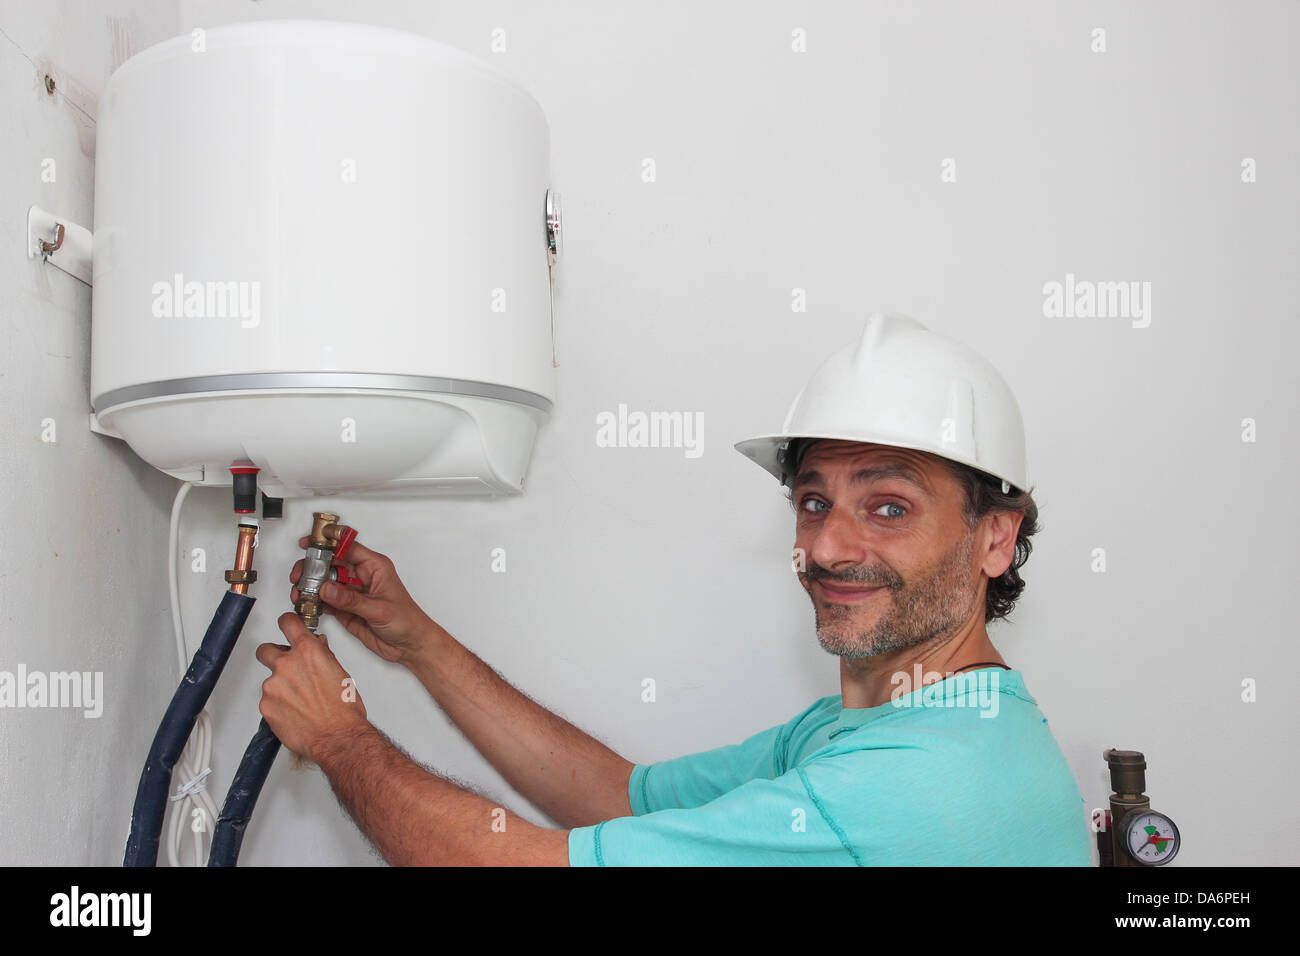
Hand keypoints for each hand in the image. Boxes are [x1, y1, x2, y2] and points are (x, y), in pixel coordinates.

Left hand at [256, 612, 369, 762]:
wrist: (338, 738)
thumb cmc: (344, 709)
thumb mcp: (340, 674)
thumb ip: (323, 656)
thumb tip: (318, 647)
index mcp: (308, 652)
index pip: (287, 623)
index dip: (286, 623)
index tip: (286, 625)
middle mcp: (286, 665)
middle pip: (265, 650)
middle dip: (273, 656)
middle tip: (286, 668)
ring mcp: (273, 686)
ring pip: (270, 680)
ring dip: (281, 687)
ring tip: (300, 702)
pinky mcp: (266, 707)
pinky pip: (268, 701)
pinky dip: (278, 705)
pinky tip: (294, 713)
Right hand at [290, 536, 437, 665]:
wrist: (410, 646)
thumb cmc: (407, 621)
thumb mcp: (379, 609)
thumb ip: (351, 600)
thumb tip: (326, 589)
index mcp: (374, 567)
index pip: (347, 547)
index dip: (327, 543)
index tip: (309, 543)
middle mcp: (361, 576)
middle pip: (331, 563)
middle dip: (312, 567)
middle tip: (299, 576)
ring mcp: (352, 592)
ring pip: (325, 582)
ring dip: (310, 586)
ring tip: (299, 593)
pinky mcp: (345, 608)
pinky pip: (325, 600)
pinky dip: (313, 601)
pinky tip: (306, 603)